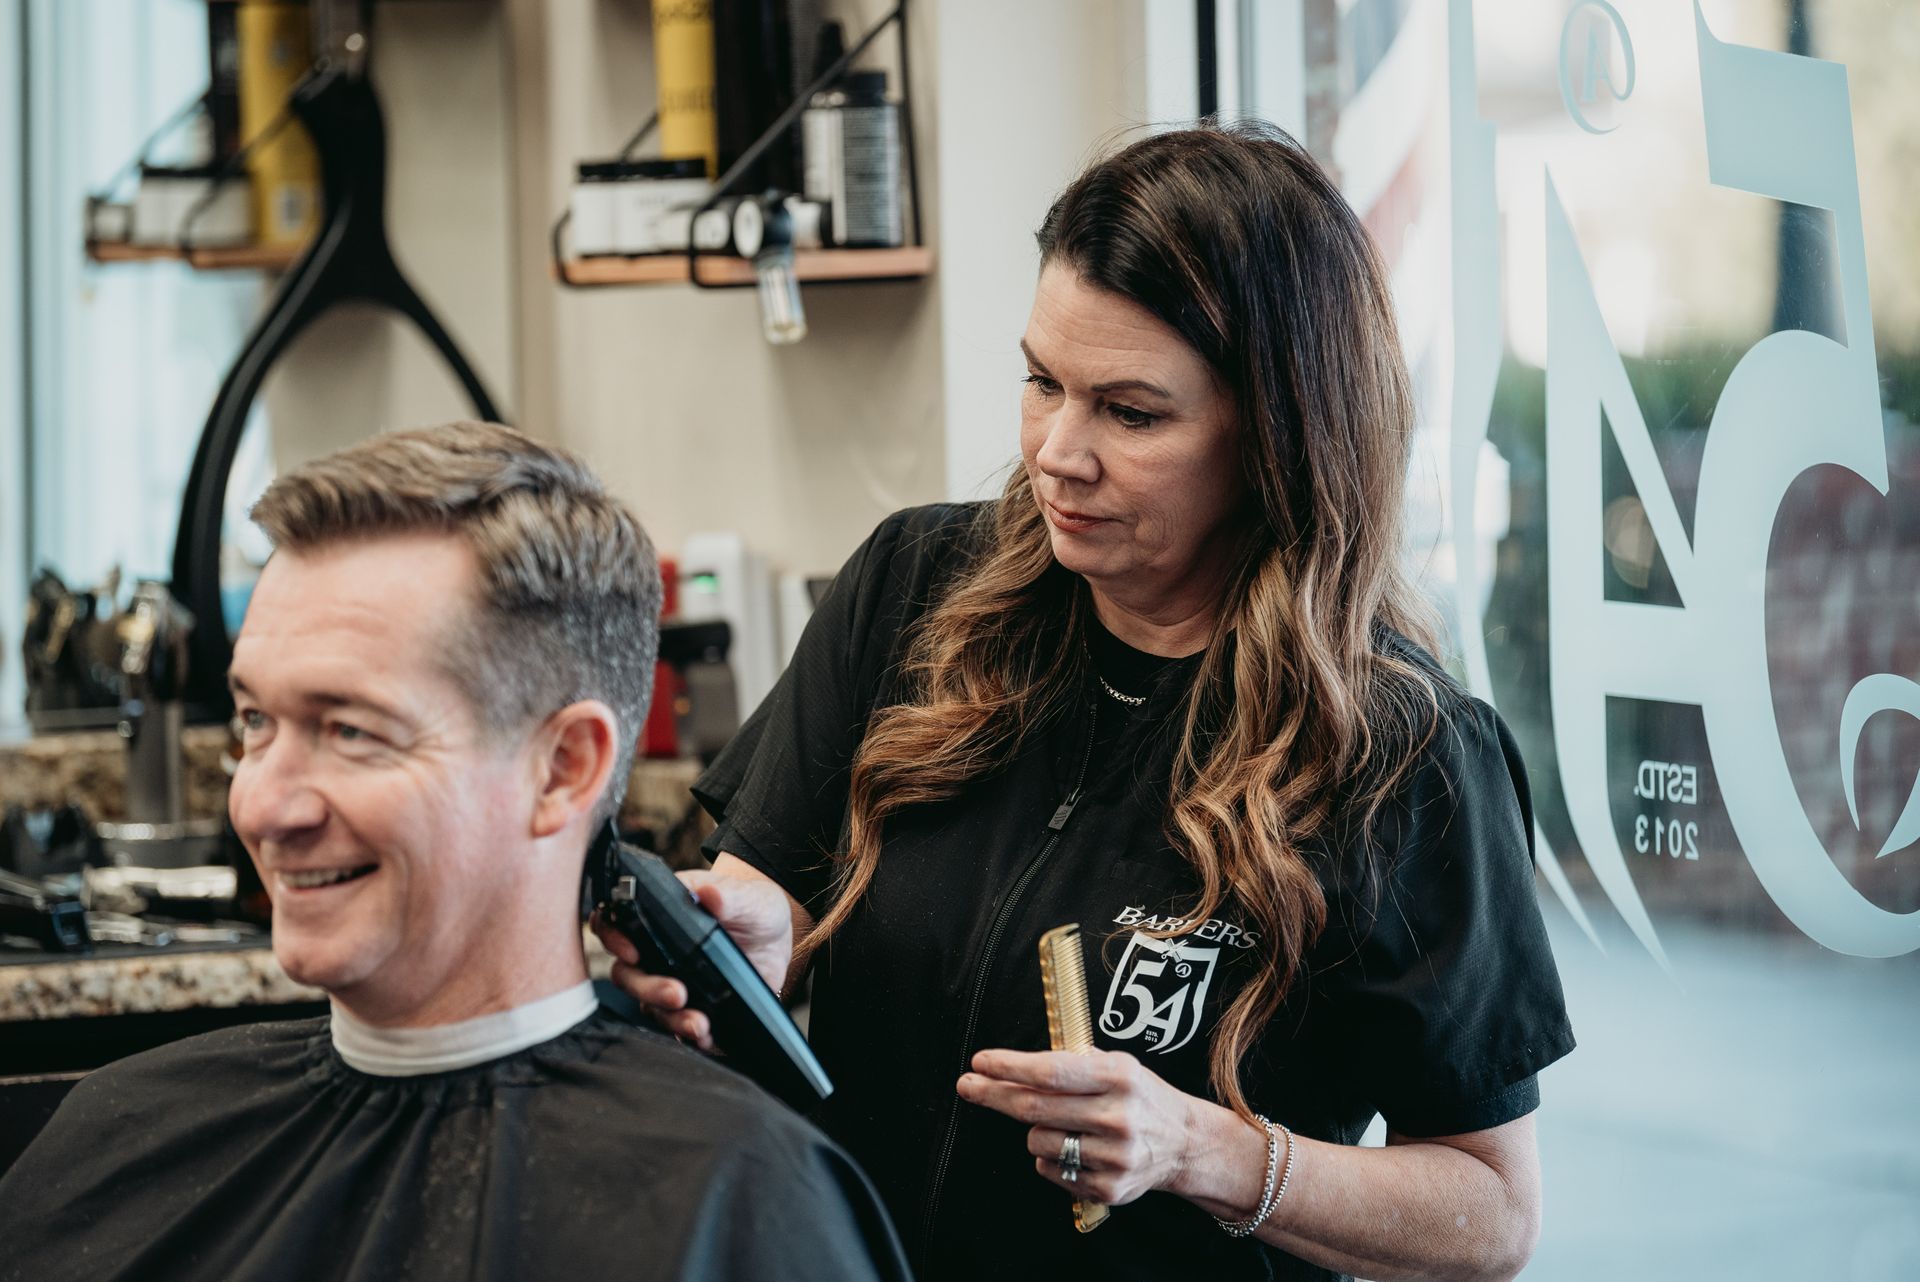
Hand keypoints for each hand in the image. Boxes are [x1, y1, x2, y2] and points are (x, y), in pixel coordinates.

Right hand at [593, 868, 794, 1051]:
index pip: (615, 924)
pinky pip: (679, 1029)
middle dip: (647, 988)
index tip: (631, 951)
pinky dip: (689, 1036)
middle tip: (676, 993)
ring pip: (651, 1006)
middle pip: (628, 975)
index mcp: (658, 916)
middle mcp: (655, 951)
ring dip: (671, 1018)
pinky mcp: (693, 1008)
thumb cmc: (752, 905)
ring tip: (697, 1023)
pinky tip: (705, 1037)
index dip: (613, 938)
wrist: (775, 936)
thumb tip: (709, 894)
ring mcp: (672, 981)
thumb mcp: (746, 897)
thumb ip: (727, 895)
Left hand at [956, 1048, 1199, 1206]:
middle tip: (969, 1085)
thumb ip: (1074, 1063)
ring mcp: (1113, 1156)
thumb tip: (1015, 1065)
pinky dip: (1050, 1157)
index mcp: (1119, 1077)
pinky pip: (1049, 1169)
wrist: (1185, 1143)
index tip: (981, 1062)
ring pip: (1037, 1141)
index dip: (1010, 1067)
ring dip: (1037, 1130)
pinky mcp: (1108, 1187)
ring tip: (1066, 1124)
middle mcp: (1117, 1116)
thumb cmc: (1142, 1098)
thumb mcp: (1119, 1066)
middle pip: (1034, 1108)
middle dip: (994, 1094)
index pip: (1052, 1071)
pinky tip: (1077, 1148)